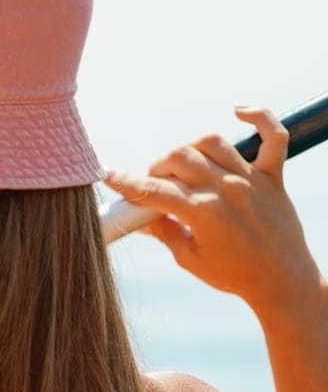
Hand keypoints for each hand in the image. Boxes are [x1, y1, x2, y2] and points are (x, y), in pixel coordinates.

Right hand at [103, 106, 323, 321]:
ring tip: (183, 165)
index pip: (155, 190)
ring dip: (190, 149)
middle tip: (155, 183)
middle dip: (158, 167)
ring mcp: (251, 180)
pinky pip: (273, 136)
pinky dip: (259, 117)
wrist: (282, 280)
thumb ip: (165, 232)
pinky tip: (239, 111)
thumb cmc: (235, 274)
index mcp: (203, 213)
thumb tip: (141, 219)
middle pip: (180, 158)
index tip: (109, 176)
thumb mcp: (189, 258)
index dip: (127, 183)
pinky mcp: (273, 177)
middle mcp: (226, 190)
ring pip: (212, 142)